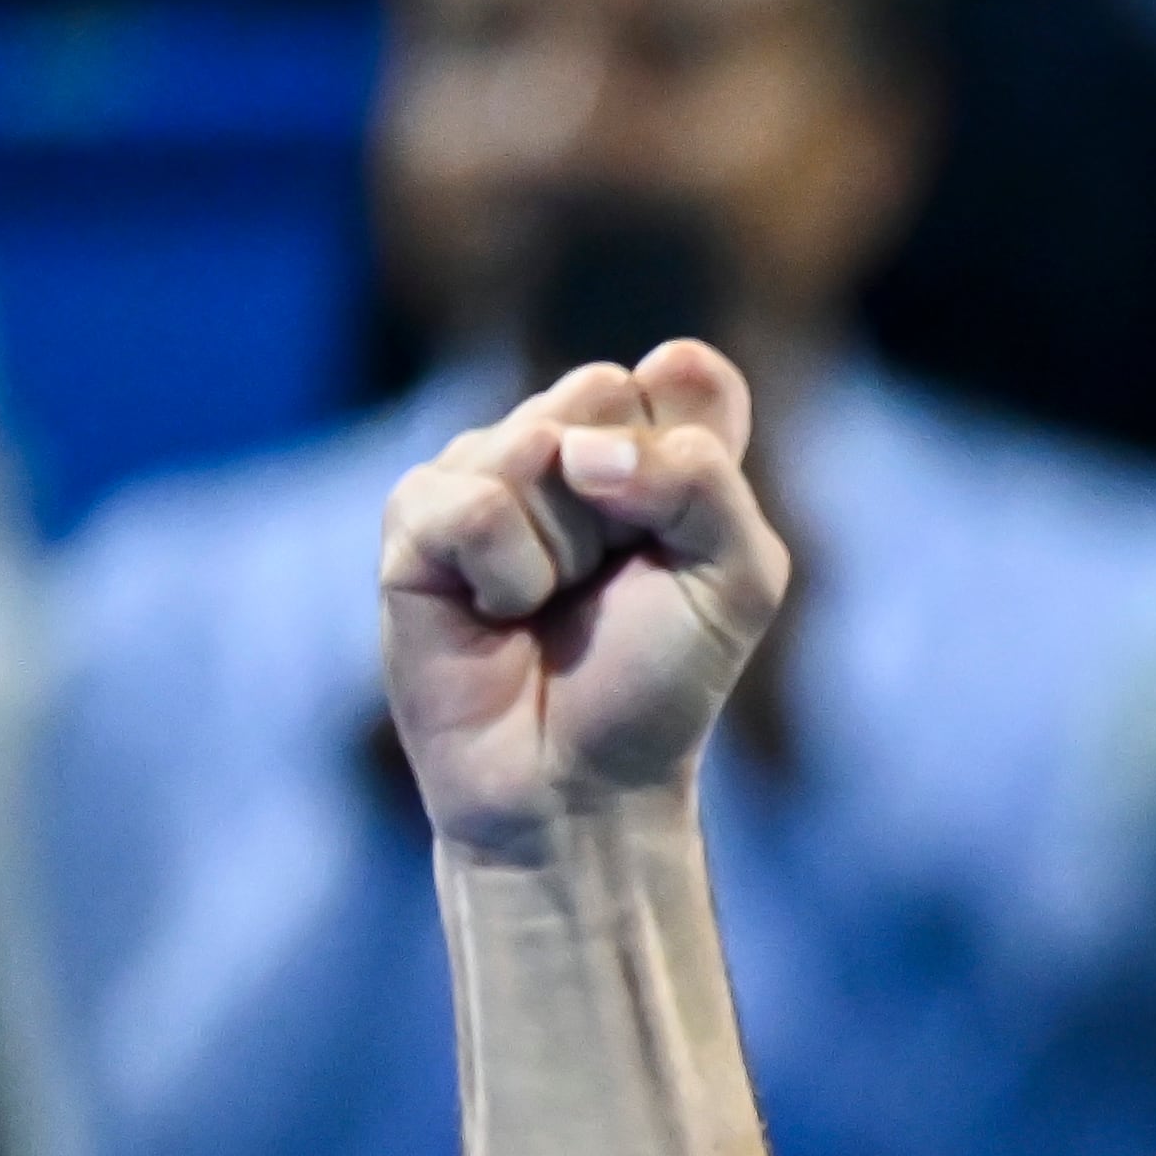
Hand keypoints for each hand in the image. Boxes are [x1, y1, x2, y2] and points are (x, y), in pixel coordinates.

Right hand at [378, 343, 789, 854]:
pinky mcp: (417, 518)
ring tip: (552, 604)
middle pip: (600, 391)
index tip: (686, 532)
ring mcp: (483, 472)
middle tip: (615, 577)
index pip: (684, 375)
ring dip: (567, 547)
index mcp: (651, 446)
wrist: (581, 780)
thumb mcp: (739, 581)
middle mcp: (563, 442)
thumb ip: (706, 482)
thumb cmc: (660, 682)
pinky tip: (498, 612)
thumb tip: (584, 447)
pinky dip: (505, 572)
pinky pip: (471, 503)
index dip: (691, 449)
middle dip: (629, 500)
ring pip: (532, 445)